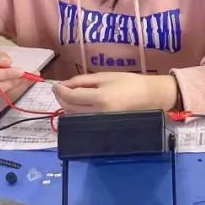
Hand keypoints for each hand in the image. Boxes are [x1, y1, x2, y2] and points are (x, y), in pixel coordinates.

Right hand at [0, 50, 32, 102]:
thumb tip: (7, 62)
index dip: (6, 74)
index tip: (21, 71)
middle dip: (13, 82)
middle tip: (26, 76)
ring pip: (4, 96)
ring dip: (19, 87)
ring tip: (30, 78)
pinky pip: (8, 99)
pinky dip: (19, 91)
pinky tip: (27, 83)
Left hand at [53, 73, 177, 113]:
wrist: (149, 96)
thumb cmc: (128, 82)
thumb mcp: (104, 76)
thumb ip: (82, 81)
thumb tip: (63, 85)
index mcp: (100, 99)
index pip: (71, 97)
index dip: (60, 90)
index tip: (55, 84)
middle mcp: (98, 114)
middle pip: (70, 108)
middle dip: (61, 98)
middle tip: (59, 89)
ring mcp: (101, 123)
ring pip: (74, 117)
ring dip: (66, 106)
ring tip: (68, 95)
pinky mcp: (103, 127)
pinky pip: (83, 121)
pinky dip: (76, 113)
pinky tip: (77, 105)